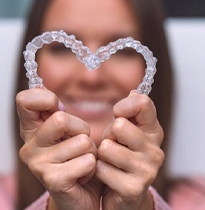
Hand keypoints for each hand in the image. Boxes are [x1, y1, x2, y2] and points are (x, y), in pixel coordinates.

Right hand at [16, 88, 102, 209]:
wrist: (81, 194)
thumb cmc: (77, 158)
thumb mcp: (68, 132)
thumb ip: (59, 114)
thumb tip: (50, 96)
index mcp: (32, 130)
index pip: (25, 100)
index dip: (47, 99)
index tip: (59, 110)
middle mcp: (29, 146)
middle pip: (62, 119)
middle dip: (82, 129)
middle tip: (79, 143)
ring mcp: (38, 164)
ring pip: (82, 141)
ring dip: (91, 151)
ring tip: (82, 161)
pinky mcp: (53, 180)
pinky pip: (87, 161)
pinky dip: (93, 167)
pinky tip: (83, 175)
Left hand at [96, 91, 163, 209]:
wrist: (124, 191)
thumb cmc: (122, 154)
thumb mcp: (126, 130)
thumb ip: (131, 111)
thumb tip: (134, 91)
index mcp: (154, 131)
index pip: (143, 103)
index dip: (123, 106)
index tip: (118, 114)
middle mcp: (155, 150)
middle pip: (119, 125)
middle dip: (109, 134)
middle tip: (114, 144)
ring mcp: (147, 170)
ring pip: (107, 148)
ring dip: (103, 154)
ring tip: (111, 160)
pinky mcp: (133, 188)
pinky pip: (101, 169)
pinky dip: (99, 171)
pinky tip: (109, 175)